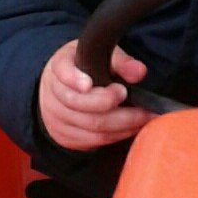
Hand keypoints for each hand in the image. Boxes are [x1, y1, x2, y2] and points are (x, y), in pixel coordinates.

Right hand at [37, 41, 154, 152]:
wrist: (64, 88)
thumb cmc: (87, 69)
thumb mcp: (101, 56)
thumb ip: (120, 62)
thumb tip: (138, 72)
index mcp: (59, 67)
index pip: (62, 72)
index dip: (74, 79)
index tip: (89, 84)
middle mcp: (52, 93)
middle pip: (77, 103)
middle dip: (109, 103)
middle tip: (139, 102)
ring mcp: (55, 117)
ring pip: (88, 125)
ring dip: (121, 124)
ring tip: (145, 117)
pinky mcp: (64, 136)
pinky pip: (91, 140)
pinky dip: (115, 135)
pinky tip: (132, 127)